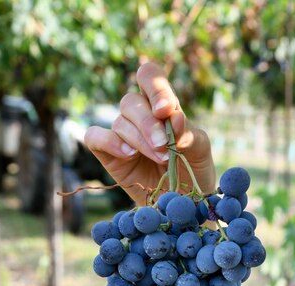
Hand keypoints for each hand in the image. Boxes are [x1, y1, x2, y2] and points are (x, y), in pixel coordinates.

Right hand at [84, 62, 216, 205]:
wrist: (181, 200)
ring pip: (119, 122)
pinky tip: (128, 155)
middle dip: (148, 125)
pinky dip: (110, 142)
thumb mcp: (200, 150)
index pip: (149, 76)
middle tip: (164, 147)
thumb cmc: (192, 170)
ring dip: (139, 140)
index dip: (154, 88)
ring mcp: (121, 134)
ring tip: (159, 159)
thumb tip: (173, 117)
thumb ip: (189, 132)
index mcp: (161, 104)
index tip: (165, 110)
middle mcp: (138, 115)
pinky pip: (94, 137)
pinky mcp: (107, 153)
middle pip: (131, 102)